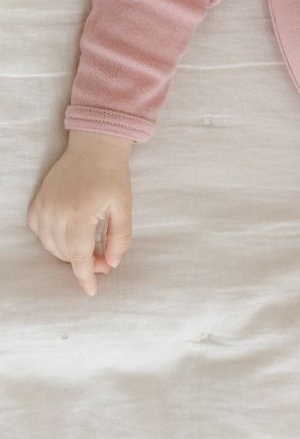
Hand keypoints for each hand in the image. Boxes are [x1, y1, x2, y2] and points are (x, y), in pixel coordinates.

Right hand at [27, 134, 133, 296]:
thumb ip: (120, 237)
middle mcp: (56, 213)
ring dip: (69, 253)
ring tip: (90, 247)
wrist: (93, 148)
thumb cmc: (112, 176)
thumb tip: (112, 264)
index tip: (92, 291)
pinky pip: (40, 233)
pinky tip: (70, 234)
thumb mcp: (124, 206)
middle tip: (105, 259)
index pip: (78, 257)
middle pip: (65, 254)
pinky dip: (53, 240)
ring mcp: (43, 208)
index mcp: (80, 214)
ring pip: (51, 246)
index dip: (85, 277)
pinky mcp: (37, 203)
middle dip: (84, 262)